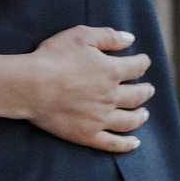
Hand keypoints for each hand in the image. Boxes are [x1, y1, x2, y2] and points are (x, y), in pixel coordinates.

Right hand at [22, 26, 153, 151]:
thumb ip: (108, 36)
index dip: (143, 63)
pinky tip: (134, 143)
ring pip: (129, 120)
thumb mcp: (81, 36)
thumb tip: (130, 39)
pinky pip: (112, 143)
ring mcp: (101, 118)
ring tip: (144, 114)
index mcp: (112, 71)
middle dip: (145, 91)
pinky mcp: (87, 134)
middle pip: (137, 95)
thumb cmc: (53, 57)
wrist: (31, 86)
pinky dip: (126, 144)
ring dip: (140, 117)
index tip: (143, 61)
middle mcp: (111, 96)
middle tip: (148, 89)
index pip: (137, 67)